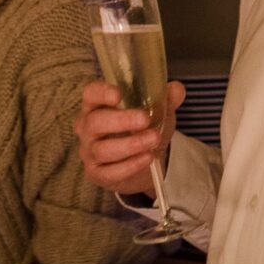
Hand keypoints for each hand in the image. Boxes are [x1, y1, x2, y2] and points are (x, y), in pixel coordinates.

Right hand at [74, 78, 182, 197]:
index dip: (101, 93)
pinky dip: (130, 165)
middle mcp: (87, 127)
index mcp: (97, 105)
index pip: (91, 93)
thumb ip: (165, 99)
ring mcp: (89, 151)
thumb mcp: (156, 111)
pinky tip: (147, 158)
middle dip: (121, 121)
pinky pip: (110, 171)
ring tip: (154, 139)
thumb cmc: (143, 129)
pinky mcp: (97, 173)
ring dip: (131, 144)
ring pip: (102, 149)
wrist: (145, 161)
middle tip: (145, 120)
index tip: (118, 94)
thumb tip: (176, 89)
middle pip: (95, 122)